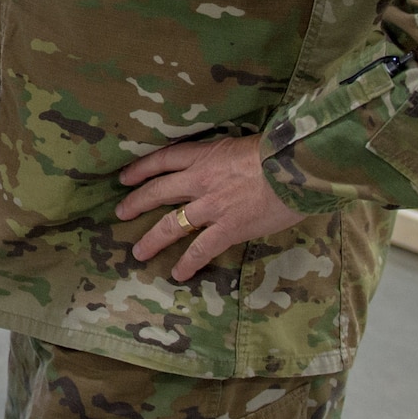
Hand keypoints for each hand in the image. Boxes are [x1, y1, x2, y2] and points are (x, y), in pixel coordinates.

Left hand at [115, 134, 306, 280]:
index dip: (141, 169)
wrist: (296, 169)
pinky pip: (201, 248)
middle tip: (121, 213)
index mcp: (203, 156)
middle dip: (136, 203)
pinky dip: (188, 262)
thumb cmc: (277, 152)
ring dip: (153, 239)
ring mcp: (211, 206)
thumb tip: (221, 166)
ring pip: (172, 224)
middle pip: (158, 192)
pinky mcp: (228, 228)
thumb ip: (223, 157)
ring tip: (138, 251)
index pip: (163, 159)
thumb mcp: (241, 145)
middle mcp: (199, 181)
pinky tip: (178, 273)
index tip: (125, 177)